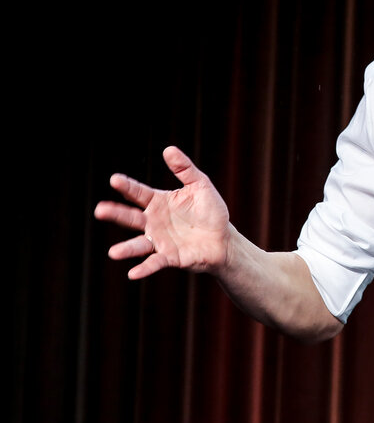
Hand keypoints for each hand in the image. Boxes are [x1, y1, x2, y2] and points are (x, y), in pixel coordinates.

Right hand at [94, 146, 231, 279]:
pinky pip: (154, 263)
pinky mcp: (169, 257)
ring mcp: (159, 241)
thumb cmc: (210, 211)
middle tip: (99, 210)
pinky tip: (133, 274)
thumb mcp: (201, 185)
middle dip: (115, 214)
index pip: (139, 193)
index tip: (114, 179)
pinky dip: (144, 268)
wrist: (224, 238)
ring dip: (126, 249)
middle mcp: (153, 222)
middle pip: (131, 217)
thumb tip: (168, 149)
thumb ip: (185, 169)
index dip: (127, 186)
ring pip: (139, 244)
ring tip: (113, 252)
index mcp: (159, 202)